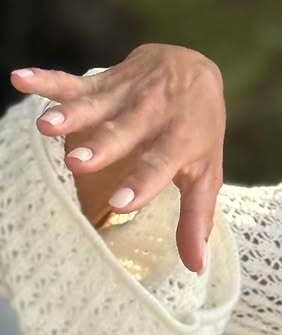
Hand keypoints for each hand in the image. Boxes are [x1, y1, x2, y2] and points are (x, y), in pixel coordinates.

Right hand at [10, 44, 225, 273]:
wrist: (197, 67)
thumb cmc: (198, 132)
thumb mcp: (206, 172)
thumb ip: (196, 217)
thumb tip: (195, 266)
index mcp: (180, 140)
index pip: (160, 163)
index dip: (142, 182)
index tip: (121, 203)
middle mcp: (153, 116)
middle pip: (124, 133)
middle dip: (101, 147)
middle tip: (78, 164)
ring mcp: (127, 96)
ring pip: (96, 106)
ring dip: (71, 115)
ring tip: (46, 126)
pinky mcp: (105, 81)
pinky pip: (74, 81)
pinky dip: (48, 80)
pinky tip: (22, 78)